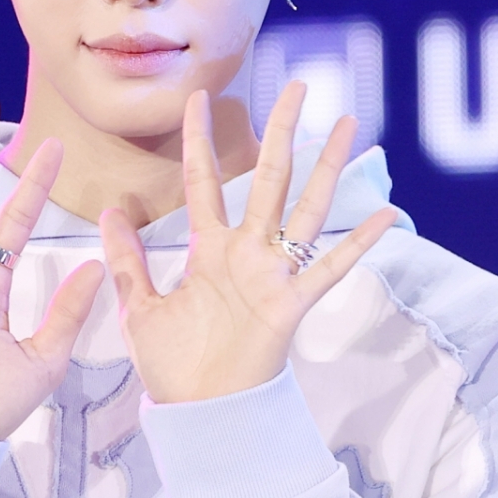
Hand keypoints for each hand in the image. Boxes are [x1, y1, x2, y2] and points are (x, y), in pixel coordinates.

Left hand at [98, 83, 397, 402]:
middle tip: (297, 85)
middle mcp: (246, 253)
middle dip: (282, 131)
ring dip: (328, 167)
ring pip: (304, 207)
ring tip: (349, 124)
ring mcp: (273, 275)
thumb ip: (126, 259)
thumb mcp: (139, 307)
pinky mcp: (291, 304)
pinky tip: (388, 213)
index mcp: (209, 251)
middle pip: (267, 177)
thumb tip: (109, 211)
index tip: (197, 98)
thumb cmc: (173, 366)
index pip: (203, 181)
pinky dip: (359, 242)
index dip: (199, 140)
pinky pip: (329, 267)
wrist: (198, 412)